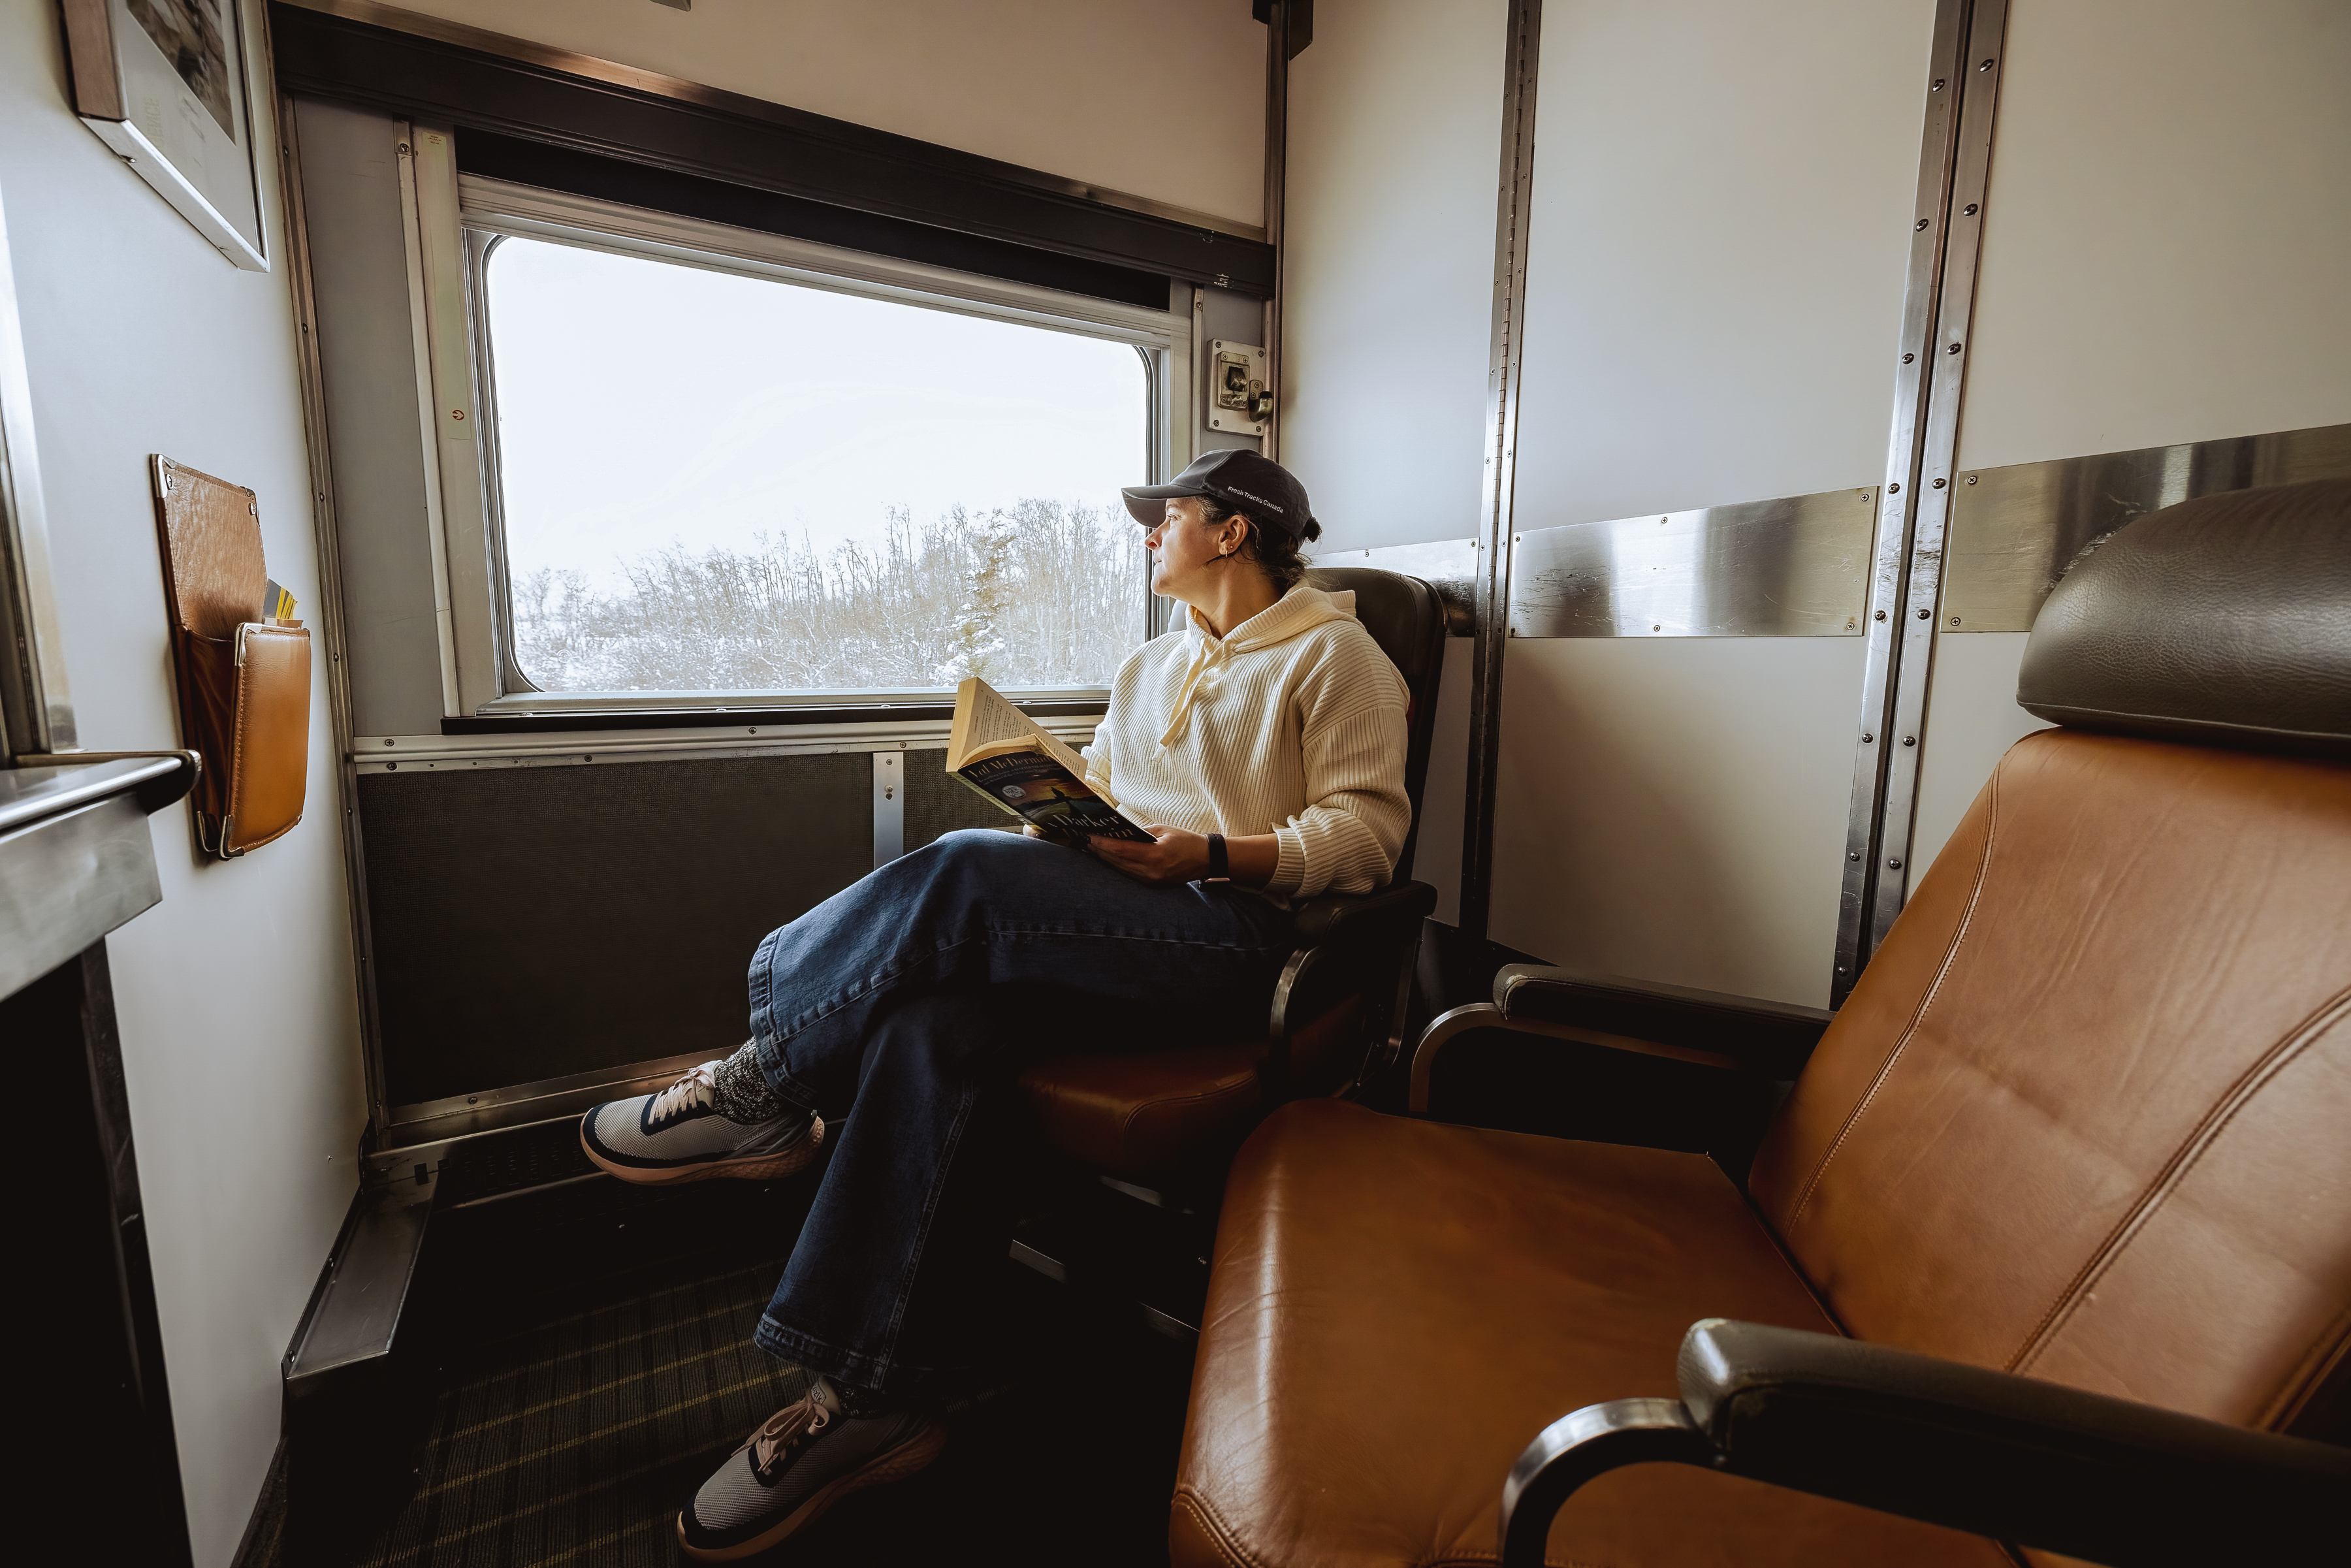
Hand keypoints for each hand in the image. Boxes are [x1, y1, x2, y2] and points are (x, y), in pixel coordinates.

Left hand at [1084, 824, 1211, 886]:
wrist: (1206, 860)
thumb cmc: (1186, 841)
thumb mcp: (1163, 830)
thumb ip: (1140, 832)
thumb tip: (1118, 832)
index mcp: (1156, 856)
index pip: (1122, 850)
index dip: (1103, 844)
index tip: (1089, 836)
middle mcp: (1152, 872)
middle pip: (1118, 862)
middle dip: (1100, 851)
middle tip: (1085, 840)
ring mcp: (1152, 881)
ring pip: (1121, 870)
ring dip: (1106, 860)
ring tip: (1092, 848)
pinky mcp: (1153, 885)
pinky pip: (1130, 875)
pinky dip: (1118, 866)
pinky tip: (1108, 858)